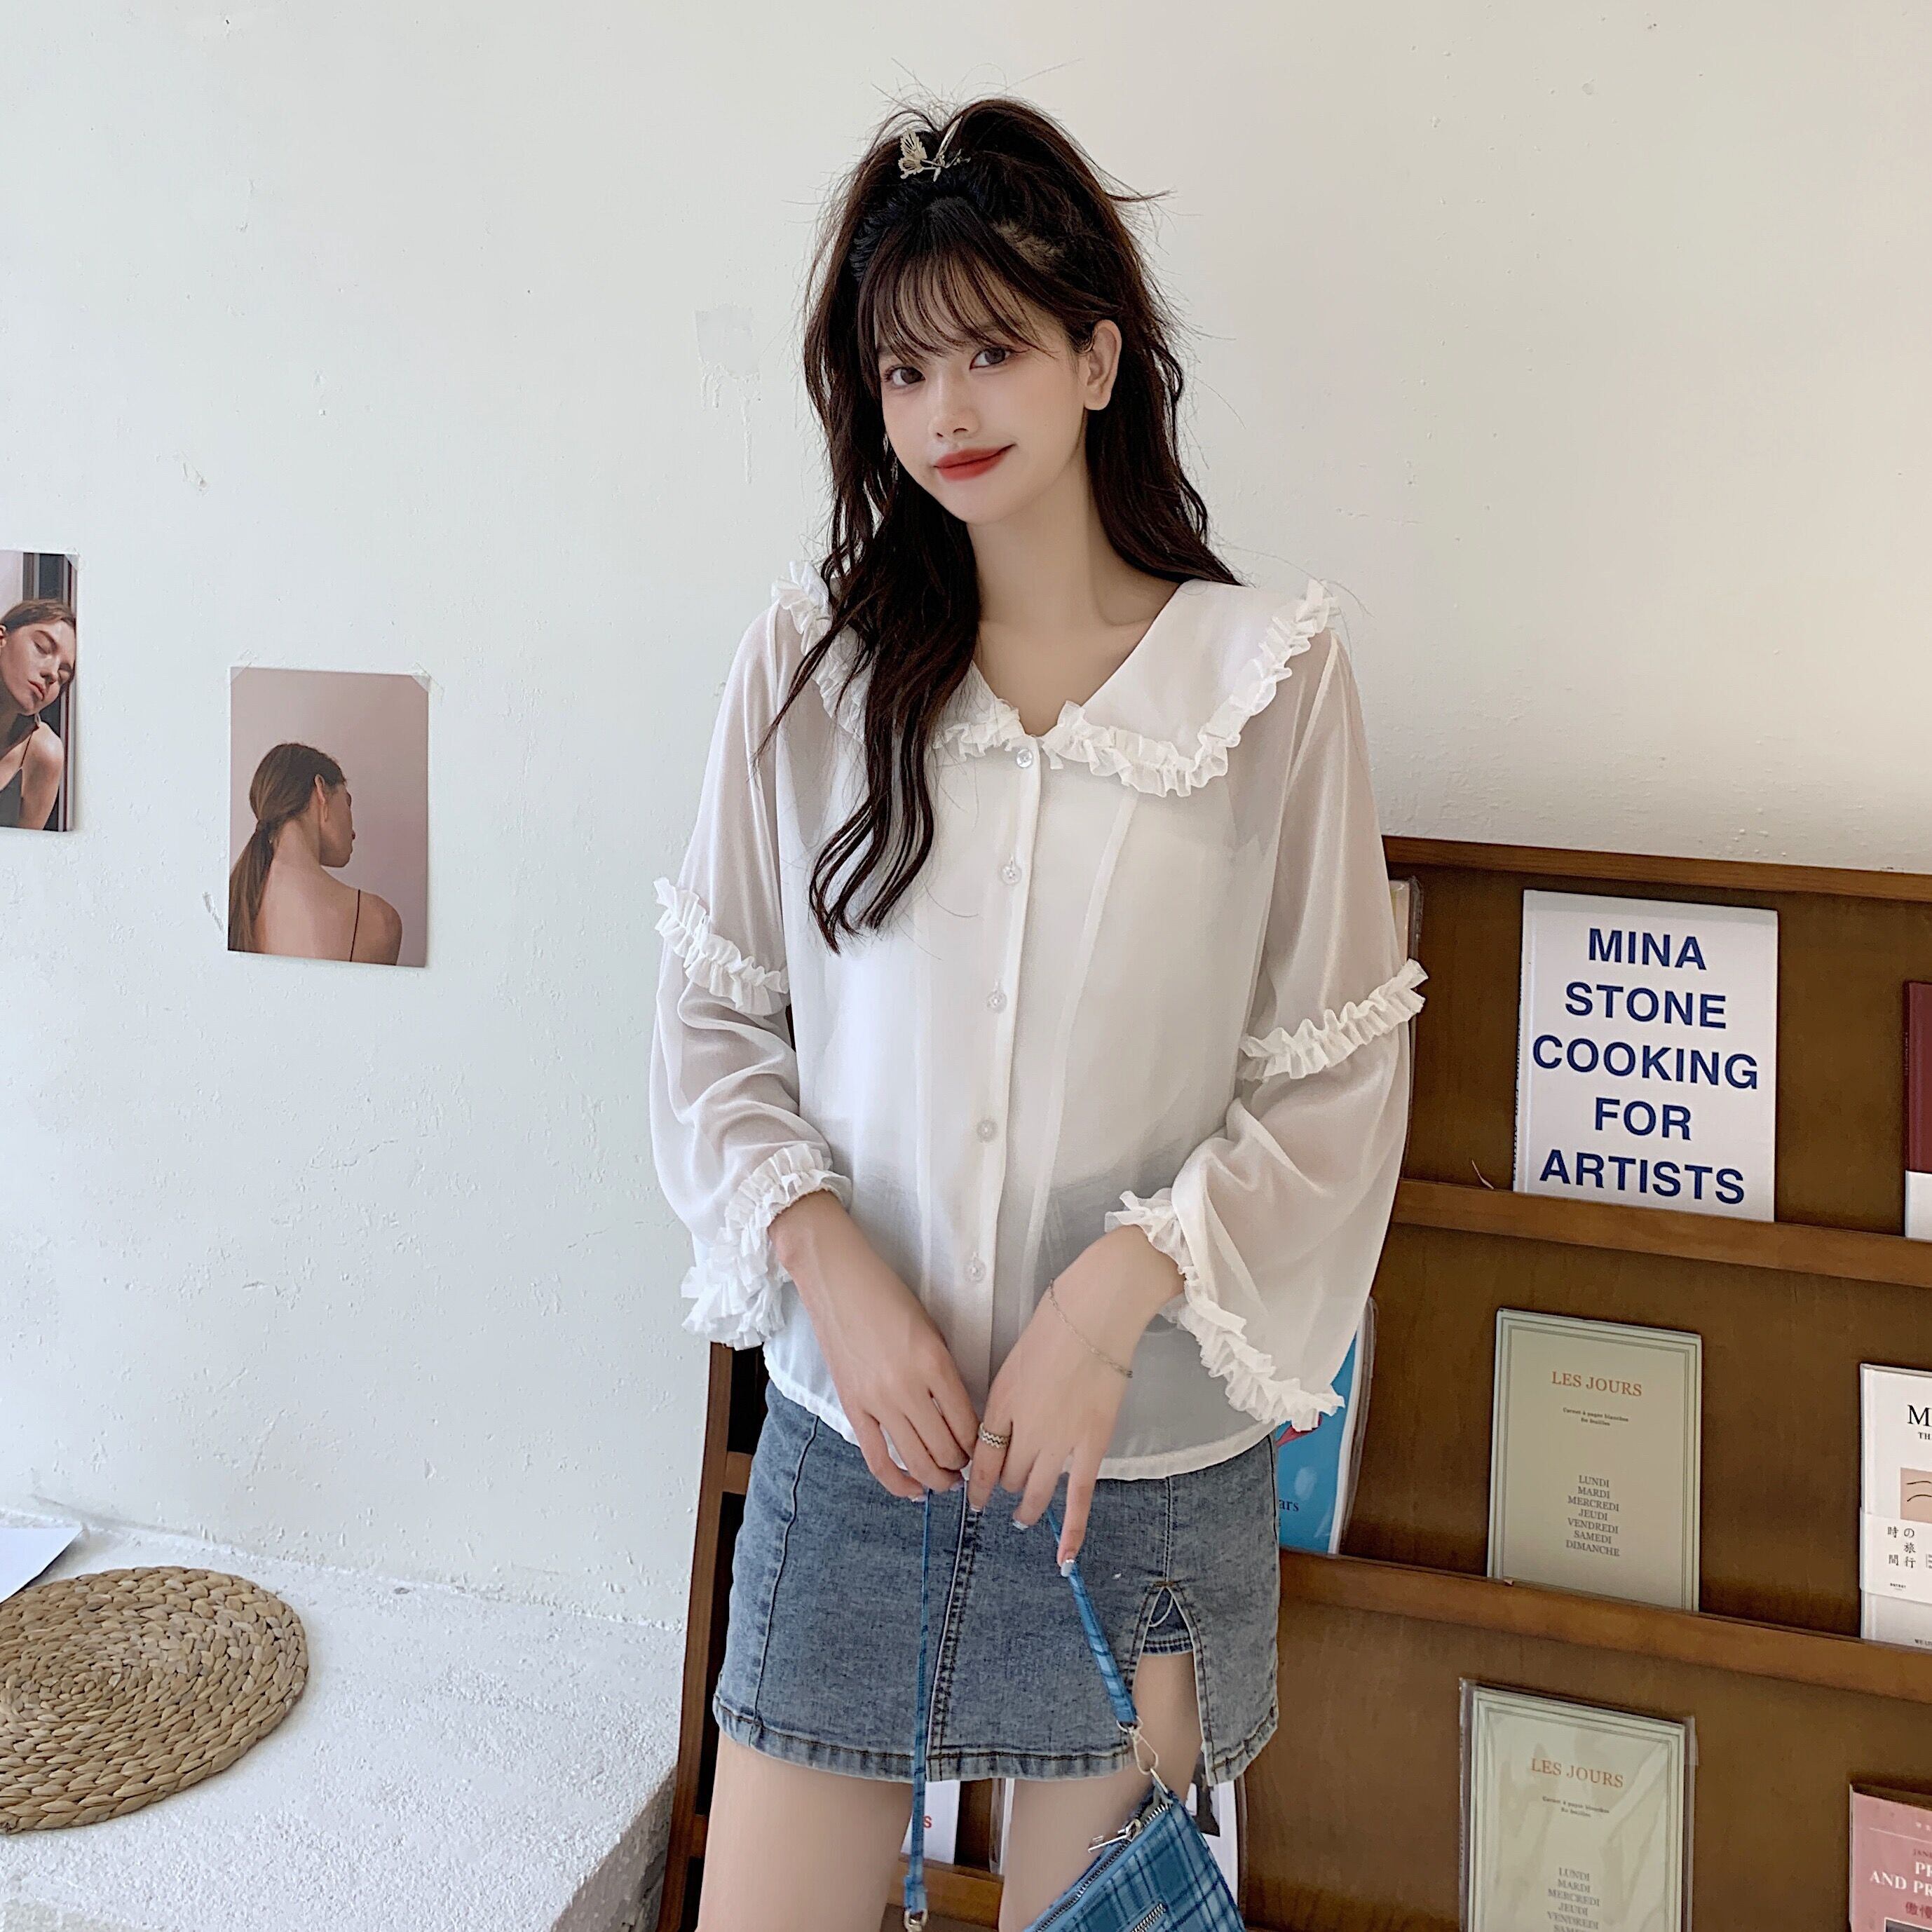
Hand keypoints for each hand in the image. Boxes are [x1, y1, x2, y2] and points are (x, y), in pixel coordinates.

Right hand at [772, 1190, 980, 1501]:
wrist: (837, 1279)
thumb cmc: (888, 1295)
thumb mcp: (931, 1328)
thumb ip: (945, 1371)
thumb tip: (961, 1414)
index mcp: (935, 1362)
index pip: (968, 1423)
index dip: (981, 1444)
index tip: (985, 1447)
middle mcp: (908, 1387)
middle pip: (946, 1448)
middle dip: (962, 1464)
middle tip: (969, 1465)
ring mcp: (877, 1400)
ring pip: (917, 1459)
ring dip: (938, 1477)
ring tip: (948, 1479)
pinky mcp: (852, 1406)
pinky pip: (877, 1459)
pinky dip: (899, 1482)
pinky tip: (915, 1489)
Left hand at [966, 1227, 1184, 1568]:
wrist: (1096, 1314)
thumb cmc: (1054, 1326)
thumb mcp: (1014, 1362)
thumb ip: (1005, 1400)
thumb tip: (1001, 1428)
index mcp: (999, 1403)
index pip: (978, 1458)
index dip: (974, 1482)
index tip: (971, 1495)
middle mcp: (1023, 1428)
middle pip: (1006, 1475)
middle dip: (1004, 1485)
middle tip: (1007, 1488)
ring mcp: (1058, 1441)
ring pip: (1034, 1490)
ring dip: (1027, 1507)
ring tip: (1024, 1515)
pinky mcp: (1091, 1445)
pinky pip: (1078, 1497)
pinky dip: (1071, 1530)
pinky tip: (1064, 1557)